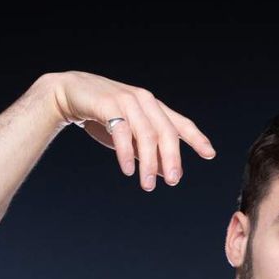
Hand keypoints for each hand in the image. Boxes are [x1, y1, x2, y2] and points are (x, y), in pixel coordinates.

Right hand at [50, 71, 216, 190]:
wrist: (69, 94)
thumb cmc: (102, 116)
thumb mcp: (130, 138)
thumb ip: (149, 152)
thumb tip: (169, 173)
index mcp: (153, 107)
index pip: (180, 124)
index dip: (196, 138)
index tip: (209, 154)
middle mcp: (144, 101)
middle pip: (166, 131)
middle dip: (172, 157)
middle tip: (174, 181)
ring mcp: (127, 100)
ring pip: (146, 133)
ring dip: (149, 161)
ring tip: (148, 184)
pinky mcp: (108, 104)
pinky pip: (121, 130)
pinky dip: (125, 152)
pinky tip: (127, 170)